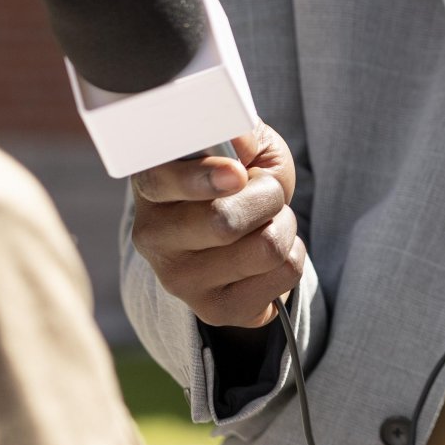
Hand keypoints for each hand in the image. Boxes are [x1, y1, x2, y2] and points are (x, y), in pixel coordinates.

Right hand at [129, 121, 306, 328]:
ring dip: (284, 226)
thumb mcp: (240, 144)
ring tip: (268, 221)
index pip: (161, 182)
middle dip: (267, 197)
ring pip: (264, 249)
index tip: (237, 174)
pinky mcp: (215, 310)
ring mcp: (180, 280)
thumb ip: (238, 134)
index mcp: (151, 186)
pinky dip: (293, 255)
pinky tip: (268, 252)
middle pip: (224, 222)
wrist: (242, 232)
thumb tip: (238, 142)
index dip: (203, 178)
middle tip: (265, 192)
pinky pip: (284, 276)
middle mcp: (153, 238)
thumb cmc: (237, 177)